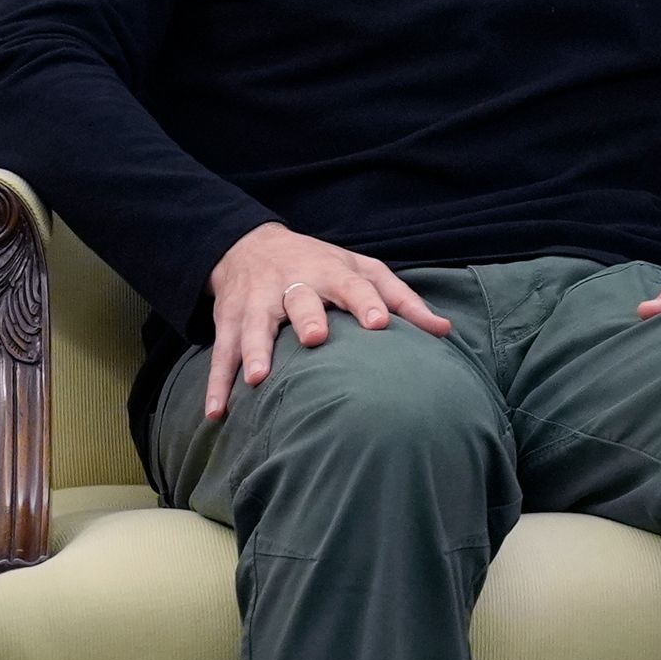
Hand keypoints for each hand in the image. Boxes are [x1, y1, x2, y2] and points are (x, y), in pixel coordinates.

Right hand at [206, 223, 450, 417]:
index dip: (366, 302)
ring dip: (254, 352)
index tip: (380, 324)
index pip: (353, 284)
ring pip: (254, 326)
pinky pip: (222, 354)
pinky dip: (217, 383)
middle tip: (315, 339)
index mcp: (330, 272)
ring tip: (257, 379)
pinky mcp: (229, 322)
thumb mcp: (363, 270)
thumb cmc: (321, 265)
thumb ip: (402, 300)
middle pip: (300, 299)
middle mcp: (291, 284)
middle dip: (307, 318)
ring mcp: (257, 303)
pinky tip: (217, 413)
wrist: (250, 246)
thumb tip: (444, 331)